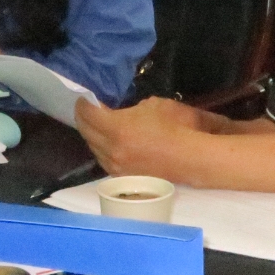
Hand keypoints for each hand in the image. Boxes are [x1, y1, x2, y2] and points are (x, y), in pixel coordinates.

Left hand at [74, 96, 206, 180]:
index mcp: (116, 128)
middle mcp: (111, 150)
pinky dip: (101, 148)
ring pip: (93, 148)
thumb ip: (130, 108)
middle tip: (86, 109)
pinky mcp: (123, 177)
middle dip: (83, 118)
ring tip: (95, 124)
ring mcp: (116, 166)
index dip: (83, 104)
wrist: (191, 157)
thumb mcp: (152, 105)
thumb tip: (121, 113)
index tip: (85, 97)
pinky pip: (104, 160)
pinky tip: (107, 142)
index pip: (89, 114)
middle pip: (86, 132)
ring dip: (91, 134)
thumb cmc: (175, 126)